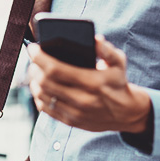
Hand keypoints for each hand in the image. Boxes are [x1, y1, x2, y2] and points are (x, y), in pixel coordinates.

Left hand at [27, 35, 150, 132]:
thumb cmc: (119, 82)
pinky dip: (39, 96)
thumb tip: (95, 39)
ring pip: (43, 96)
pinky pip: (47, 109)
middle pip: (45, 83)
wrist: (126, 113)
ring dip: (34, 82)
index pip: (56, 69)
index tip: (33, 48)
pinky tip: (39, 87)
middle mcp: (82, 100)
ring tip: (34, 71)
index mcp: (92, 82)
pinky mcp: (71, 122)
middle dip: (34, 68)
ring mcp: (75, 113)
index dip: (40, 58)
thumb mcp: (119, 62)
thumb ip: (107, 50)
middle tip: (32, 59)